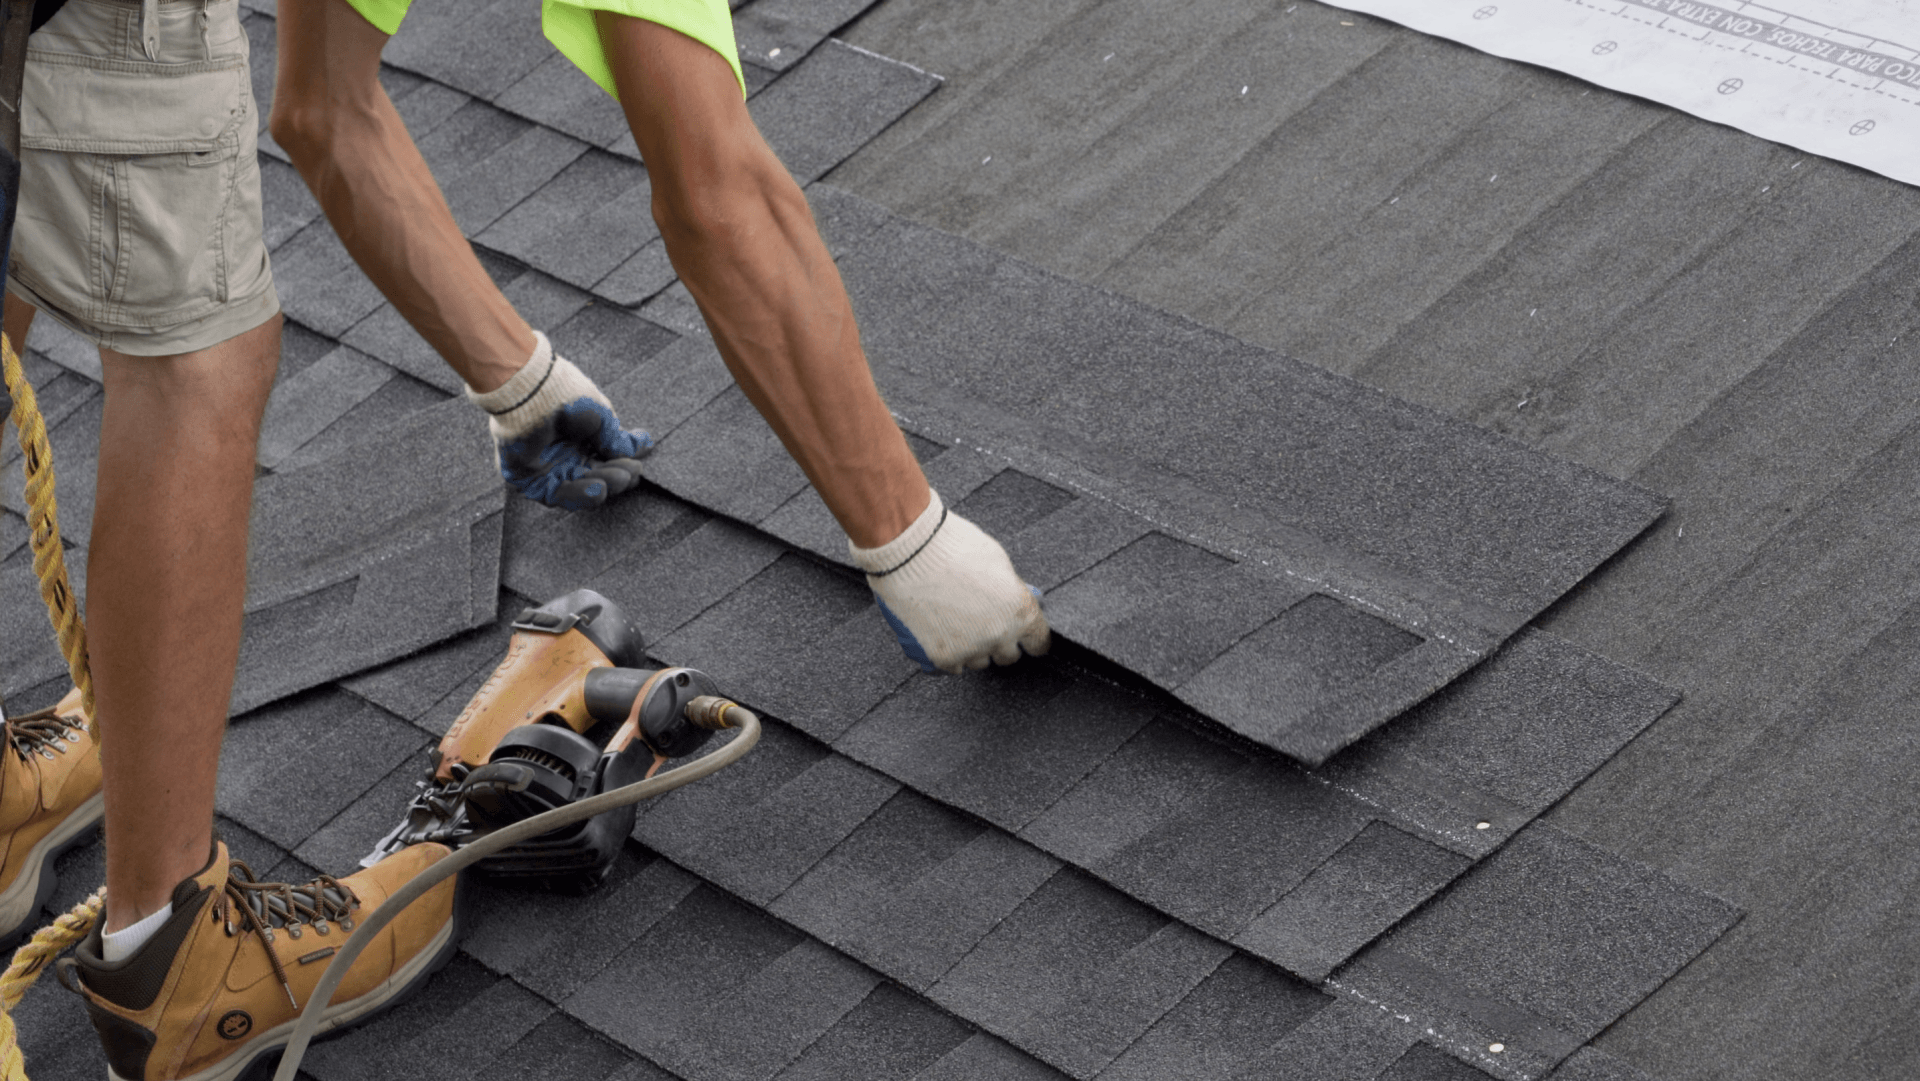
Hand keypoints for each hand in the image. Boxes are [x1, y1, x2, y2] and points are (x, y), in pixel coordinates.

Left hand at [469, 332, 653, 510]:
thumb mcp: (601, 416)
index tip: (638, 466)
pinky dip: (577, 495)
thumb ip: (618, 438)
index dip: (620, 465)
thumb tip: (644, 445)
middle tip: (632, 475)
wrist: (533, 390)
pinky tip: (599, 489)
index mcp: (576, 436)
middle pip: (591, 476)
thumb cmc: (565, 395)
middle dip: (614, 477)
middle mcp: (559, 452)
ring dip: (600, 487)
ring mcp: (542, 466)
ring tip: (620, 480)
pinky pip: (553, 494)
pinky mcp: (525, 477)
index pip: (601, 460)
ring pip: (575, 488)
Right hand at [852, 492, 1050, 672]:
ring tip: (955, 622)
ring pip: (979, 662)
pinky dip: (948, 653)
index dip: (1031, 639)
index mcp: (1021, 612)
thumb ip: (1012, 589)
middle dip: (999, 641)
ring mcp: (970, 650)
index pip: (1039, 643)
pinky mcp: (941, 658)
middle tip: (983, 621)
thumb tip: (1020, 600)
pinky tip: (940, 632)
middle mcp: (1000, 636)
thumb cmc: (954, 547)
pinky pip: (952, 667)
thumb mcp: (998, 562)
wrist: (910, 551)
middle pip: (1008, 656)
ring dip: (972, 648)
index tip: (1025, 638)